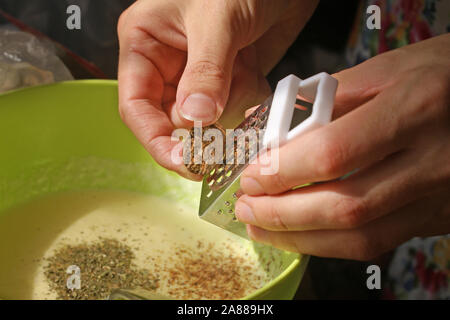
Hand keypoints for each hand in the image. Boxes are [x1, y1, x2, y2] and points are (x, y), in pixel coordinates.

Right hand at [117, 0, 317, 178]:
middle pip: (174, 120)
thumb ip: (206, 71)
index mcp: (145, 44)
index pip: (137, 107)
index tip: (184, 163)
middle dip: (204, 121)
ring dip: (233, 102)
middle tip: (227, 110)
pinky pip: (234, 109)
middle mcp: (168, 64)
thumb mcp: (218, 20)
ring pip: (208, 119)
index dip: (157, 140)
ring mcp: (200, 74)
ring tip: (244, 68)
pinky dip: (248, 97)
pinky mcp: (228, 79)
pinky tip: (254, 70)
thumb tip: (196, 118)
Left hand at [236, 34, 449, 259]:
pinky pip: (378, 241)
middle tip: (247, 208)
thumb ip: (325, 98)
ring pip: (361, 235)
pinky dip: (331, 242)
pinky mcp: (436, 216)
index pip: (334, 152)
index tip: (251, 177)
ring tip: (262, 227)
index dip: (284, 171)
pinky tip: (302, 233)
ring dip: (301, 238)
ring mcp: (438, 195)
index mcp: (415, 108)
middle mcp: (433, 160)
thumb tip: (269, 128)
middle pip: (345, 206)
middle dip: (283, 214)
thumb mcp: (387, 68)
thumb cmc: (440, 75)